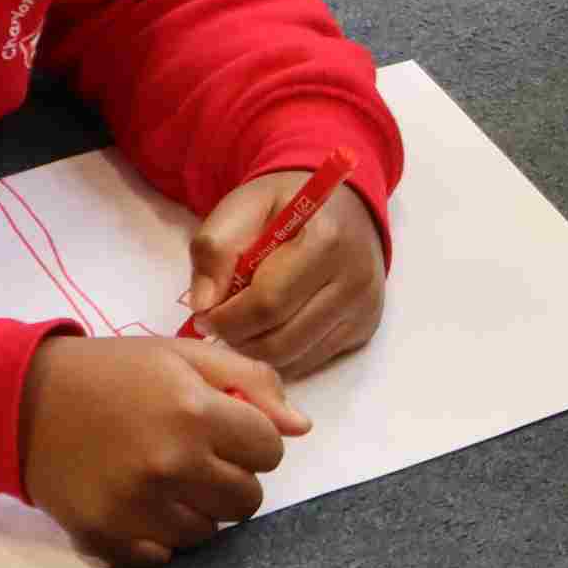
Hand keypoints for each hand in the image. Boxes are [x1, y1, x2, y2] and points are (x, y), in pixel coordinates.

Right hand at [19, 334, 308, 567]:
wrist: (23, 400)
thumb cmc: (113, 372)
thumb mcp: (185, 356)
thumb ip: (252, 383)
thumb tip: (301, 428)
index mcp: (196, 413)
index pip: (271, 451)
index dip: (254, 439)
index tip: (227, 429)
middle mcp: (170, 464)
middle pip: (247, 500)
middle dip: (233, 477)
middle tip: (199, 456)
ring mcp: (136, 506)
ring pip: (208, 533)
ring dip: (199, 509)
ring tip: (168, 477)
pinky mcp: (105, 536)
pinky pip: (162, 557)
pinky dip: (160, 537)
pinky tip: (142, 504)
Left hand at [187, 167, 386, 377]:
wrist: (340, 207)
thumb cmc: (286, 206)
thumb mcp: (242, 207)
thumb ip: (214, 248)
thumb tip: (204, 304)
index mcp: (327, 242)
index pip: (268, 303)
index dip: (226, 318)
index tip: (205, 314)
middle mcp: (356, 281)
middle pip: (280, 340)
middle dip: (238, 338)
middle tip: (220, 322)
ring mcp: (364, 309)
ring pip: (293, 358)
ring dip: (255, 350)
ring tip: (243, 324)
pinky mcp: (364, 330)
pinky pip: (309, 361)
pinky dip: (279, 354)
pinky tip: (269, 328)